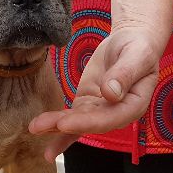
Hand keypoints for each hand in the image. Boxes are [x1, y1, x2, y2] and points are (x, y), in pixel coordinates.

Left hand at [29, 26, 162, 161]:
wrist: (132, 42)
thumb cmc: (139, 47)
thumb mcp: (137, 56)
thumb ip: (125, 74)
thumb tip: (110, 93)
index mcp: (133, 105)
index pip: (109, 119)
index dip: (86, 123)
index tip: (64, 123)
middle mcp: (116, 114)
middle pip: (89, 124)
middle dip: (64, 126)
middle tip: (39, 126)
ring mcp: (100, 111)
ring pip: (77, 123)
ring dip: (54, 127)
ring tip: (33, 128)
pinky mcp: (87, 104)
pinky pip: (71, 117)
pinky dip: (55, 126)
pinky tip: (39, 131)